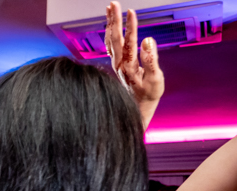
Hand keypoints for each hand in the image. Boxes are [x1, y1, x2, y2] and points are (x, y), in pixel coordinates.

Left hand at [105, 2, 163, 125]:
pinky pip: (110, 45)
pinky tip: (109, 26)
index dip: (130, 27)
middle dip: (114, 20)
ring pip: (110, 40)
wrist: (138, 106)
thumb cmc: (148, 93)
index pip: (129, 42)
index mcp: (129, 66)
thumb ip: (151, 59)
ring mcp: (116, 63)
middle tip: (114, 3)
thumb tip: (148, 41)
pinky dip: (109, 33)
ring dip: (110, 23)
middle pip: (114, 38)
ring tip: (110, 9)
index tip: (131, 12)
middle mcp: (119, 63)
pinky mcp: (117, 64)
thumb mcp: (155, 78)